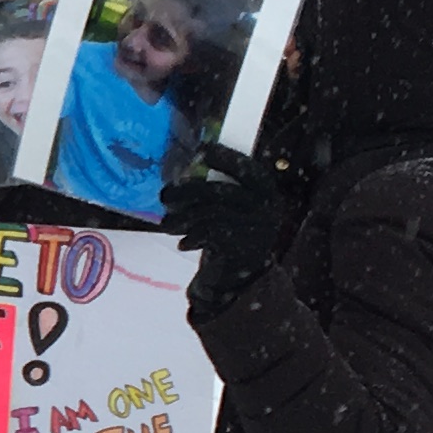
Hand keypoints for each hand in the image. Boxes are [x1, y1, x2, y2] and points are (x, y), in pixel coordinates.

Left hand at [159, 145, 285, 314]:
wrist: (246, 283)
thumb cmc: (235, 239)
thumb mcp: (237, 212)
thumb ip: (224, 192)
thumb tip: (192, 166)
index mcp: (268, 195)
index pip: (249, 169)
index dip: (226, 157)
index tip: (203, 150)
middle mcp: (267, 209)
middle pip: (220, 191)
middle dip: (187, 191)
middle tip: (165, 196)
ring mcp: (256, 230)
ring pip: (209, 213)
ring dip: (181, 218)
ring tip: (166, 224)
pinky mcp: (241, 249)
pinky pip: (208, 234)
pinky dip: (191, 237)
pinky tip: (184, 243)